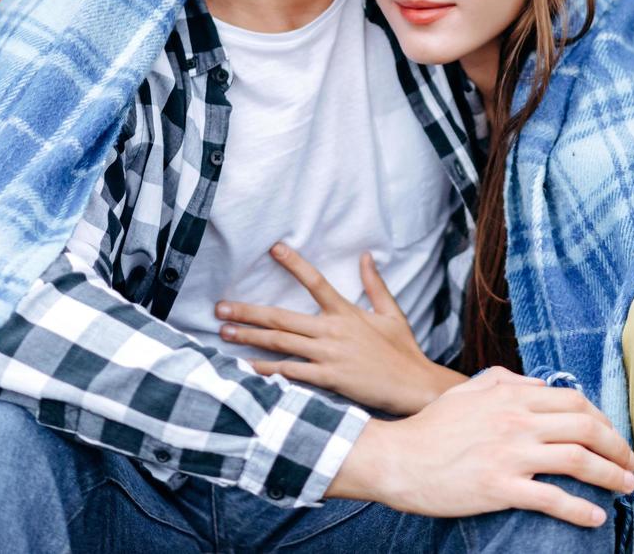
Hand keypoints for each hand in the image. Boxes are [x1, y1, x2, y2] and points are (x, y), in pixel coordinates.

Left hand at [217, 243, 465, 414]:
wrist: (413, 385)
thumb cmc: (403, 350)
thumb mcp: (391, 312)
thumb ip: (375, 284)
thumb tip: (366, 256)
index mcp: (346, 312)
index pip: (316, 281)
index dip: (294, 263)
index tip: (274, 248)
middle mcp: (333, 330)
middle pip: (282, 317)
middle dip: (248, 311)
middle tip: (220, 307)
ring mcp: (329, 355)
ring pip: (280, 343)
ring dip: (250, 337)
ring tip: (225, 332)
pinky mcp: (328, 379)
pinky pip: (291, 373)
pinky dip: (268, 370)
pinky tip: (247, 368)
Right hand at [327, 368, 633, 527]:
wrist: (397, 458)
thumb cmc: (431, 427)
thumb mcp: (469, 390)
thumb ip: (507, 380)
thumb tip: (539, 384)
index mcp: (512, 396)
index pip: (575, 402)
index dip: (604, 419)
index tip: (614, 436)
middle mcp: (517, 421)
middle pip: (586, 428)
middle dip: (618, 447)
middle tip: (631, 463)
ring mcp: (510, 454)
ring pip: (577, 460)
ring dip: (610, 475)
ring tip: (626, 487)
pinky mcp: (499, 487)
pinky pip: (551, 499)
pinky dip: (580, 509)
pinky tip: (596, 517)